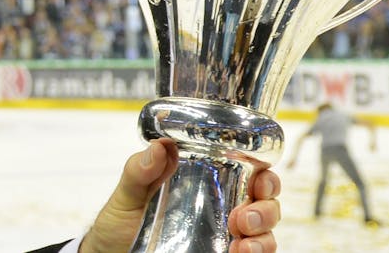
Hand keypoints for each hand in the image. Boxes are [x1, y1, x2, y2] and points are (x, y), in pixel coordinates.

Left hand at [79, 140, 281, 252]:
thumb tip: (159, 147)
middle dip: (267, 208)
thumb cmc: (120, 222)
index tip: (261, 178)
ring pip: (265, 233)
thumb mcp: (127, 194)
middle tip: (245, 217)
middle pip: (266, 203)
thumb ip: (140, 171)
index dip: (266, 174)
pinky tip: (239, 252)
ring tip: (242, 243)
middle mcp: (222, 209)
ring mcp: (223, 236)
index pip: (250, 173)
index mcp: (207, 182)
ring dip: (263, 236)